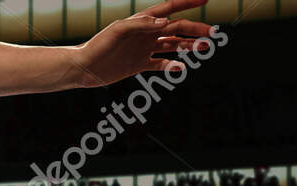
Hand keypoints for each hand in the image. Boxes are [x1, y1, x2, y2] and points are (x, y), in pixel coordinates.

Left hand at [71, 0, 216, 87]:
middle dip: (195, 30)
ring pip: (172, 45)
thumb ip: (141, 24)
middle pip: (176, 28)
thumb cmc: (98, 45)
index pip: (170, 9)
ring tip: (204, 48)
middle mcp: (146, 33)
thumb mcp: (118, 31)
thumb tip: (165, 22)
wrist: (84, 68)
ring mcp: (144, 49)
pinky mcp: (139, 64)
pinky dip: (171, 66)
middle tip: (212, 34)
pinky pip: (160, 64)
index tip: (205, 0)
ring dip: (189, 46)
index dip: (187, 3)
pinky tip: (180, 68)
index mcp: (143, 21)